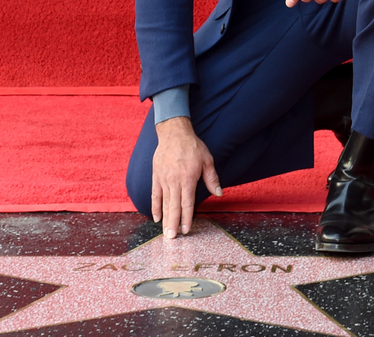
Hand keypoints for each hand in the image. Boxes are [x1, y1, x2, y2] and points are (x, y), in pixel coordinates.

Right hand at [151, 117, 221, 238]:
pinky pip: (155, 194)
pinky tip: (156, 218)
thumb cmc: (192, 146)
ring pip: (164, 203)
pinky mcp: (156, 176)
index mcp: (188, 178)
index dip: (186, 218)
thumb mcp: (207, 160)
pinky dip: (155, 206)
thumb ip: (212, 178)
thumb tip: (218, 194)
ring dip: (165, 219)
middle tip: (172, 239)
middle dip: (173, 223)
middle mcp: (174, 181)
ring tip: (165, 232)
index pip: (187, 203)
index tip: (186, 230)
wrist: (174, 133)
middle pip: (174, 206)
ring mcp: (164, 179)